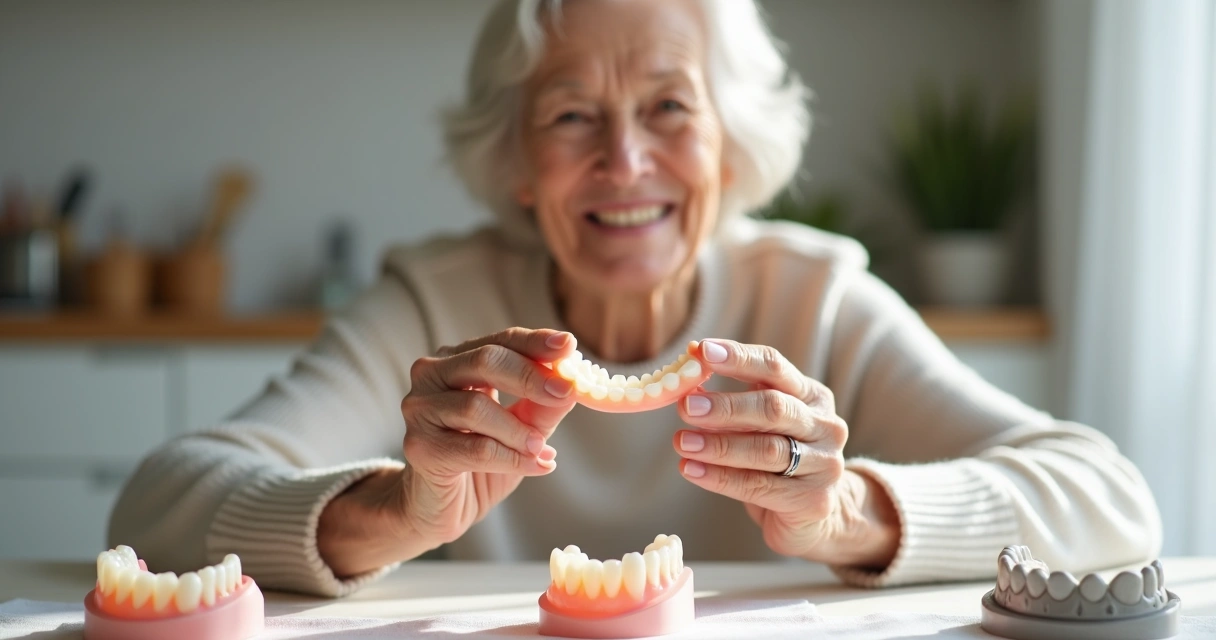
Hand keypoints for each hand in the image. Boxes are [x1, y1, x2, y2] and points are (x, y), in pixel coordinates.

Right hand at [319, 327, 576, 576]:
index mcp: (457, 360)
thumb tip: (572, 384)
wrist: (443, 506)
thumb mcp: (523, 427)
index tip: (568, 346)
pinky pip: (474, 448)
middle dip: (530, 376)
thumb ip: (543, 404)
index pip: (500, 341)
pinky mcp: (418, 447)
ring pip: (476, 408)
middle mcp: (431, 375)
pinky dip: (511, 458)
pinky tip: (535, 466)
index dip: (535, 342)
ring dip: (519, 430)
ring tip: (542, 447)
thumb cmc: (482, 460)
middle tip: (565, 392)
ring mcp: (419, 409)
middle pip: (484, 361)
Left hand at [672, 339, 899, 568]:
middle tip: (686, 406)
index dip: (738, 358)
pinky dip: (720, 477)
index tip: (701, 351)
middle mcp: (825, 425)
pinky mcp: (813, 500)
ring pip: (766, 450)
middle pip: (773, 408)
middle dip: (726, 406)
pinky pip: (759, 486)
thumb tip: (687, 375)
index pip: (775, 366)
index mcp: (812, 396)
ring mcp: (824, 464)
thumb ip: (732, 401)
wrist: (814, 516)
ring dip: (718, 445)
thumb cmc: (777, 460)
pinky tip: (690, 470)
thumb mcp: (760, 424)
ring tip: (681, 442)